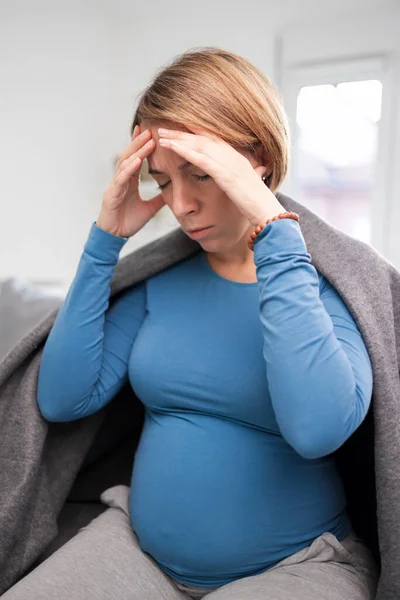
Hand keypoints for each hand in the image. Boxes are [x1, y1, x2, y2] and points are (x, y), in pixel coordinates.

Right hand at [97, 125, 164, 237]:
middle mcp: (121, 180)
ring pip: (125, 163)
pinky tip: (138, 160)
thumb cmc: (128, 221)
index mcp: (129, 181)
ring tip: (147, 140)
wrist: (115, 236)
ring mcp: (115, 185)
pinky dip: (129, 169)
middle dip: (139, 142)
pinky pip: (121, 179)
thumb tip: (174, 192)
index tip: (150, 132)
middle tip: (150, 129)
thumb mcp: (150, 208)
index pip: (136, 158)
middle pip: (130, 155)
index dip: (141, 145)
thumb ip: (160, 199)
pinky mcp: (112, 194)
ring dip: (136, 150)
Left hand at [157, 125, 285, 225]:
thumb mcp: (249, 186)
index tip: (180, 127)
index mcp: (238, 158)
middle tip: (162, 129)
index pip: (213, 139)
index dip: (195, 132)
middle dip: (181, 133)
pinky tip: (171, 147)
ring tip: (161, 136)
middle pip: (202, 139)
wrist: (268, 214)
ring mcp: (229, 164)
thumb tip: (246, 176)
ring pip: (198, 145)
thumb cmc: (259, 205)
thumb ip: (244, 177)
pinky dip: (185, 151)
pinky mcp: (224, 174)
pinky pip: (201, 159)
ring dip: (178, 139)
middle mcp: (233, 156)